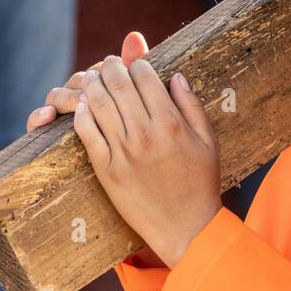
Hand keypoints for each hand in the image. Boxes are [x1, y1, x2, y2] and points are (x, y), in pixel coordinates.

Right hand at [27, 30, 149, 130]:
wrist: (137, 177)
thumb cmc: (143, 138)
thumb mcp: (146, 106)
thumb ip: (140, 71)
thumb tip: (135, 36)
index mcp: (105, 87)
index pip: (100, 69)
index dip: (106, 69)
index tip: (117, 69)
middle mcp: (82, 97)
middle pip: (76, 81)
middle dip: (85, 83)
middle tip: (95, 88)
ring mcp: (66, 116)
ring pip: (56, 97)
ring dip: (63, 97)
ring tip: (77, 102)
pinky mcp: (51, 136)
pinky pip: (36, 123)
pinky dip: (37, 117)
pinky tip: (45, 117)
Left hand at [73, 57, 220, 268]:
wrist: (186, 227)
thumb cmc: (201, 183)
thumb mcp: (208, 141)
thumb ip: (191, 105)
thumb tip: (175, 76)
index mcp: (171, 124)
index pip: (145, 77)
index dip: (137, 63)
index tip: (134, 63)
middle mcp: (145, 134)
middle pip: (118, 85)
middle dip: (111, 67)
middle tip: (108, 63)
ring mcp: (123, 153)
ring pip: (98, 105)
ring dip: (92, 85)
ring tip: (92, 78)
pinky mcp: (107, 171)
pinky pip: (87, 134)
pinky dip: (82, 114)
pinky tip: (83, 106)